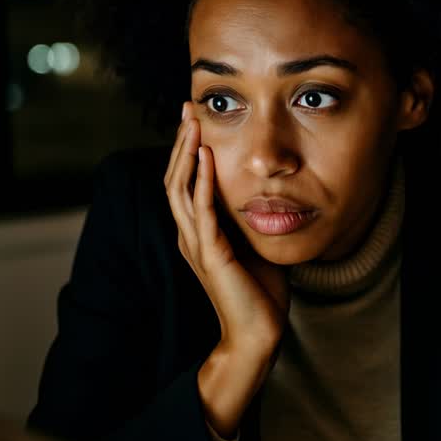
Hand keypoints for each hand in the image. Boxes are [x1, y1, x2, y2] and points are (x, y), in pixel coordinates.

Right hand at [164, 101, 288, 437]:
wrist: (257, 333)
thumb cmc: (259, 293)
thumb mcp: (253, 244)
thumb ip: (249, 219)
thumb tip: (265, 193)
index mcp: (197, 232)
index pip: (185, 181)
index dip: (187, 150)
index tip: (195, 119)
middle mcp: (189, 234)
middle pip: (175, 178)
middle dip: (181, 141)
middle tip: (187, 108)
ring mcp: (196, 244)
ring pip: (181, 189)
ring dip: (187, 153)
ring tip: (192, 123)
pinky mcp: (211, 254)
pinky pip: (202, 211)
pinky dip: (202, 182)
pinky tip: (207, 157)